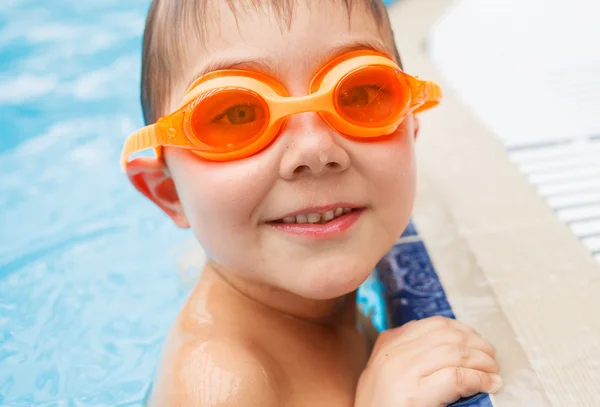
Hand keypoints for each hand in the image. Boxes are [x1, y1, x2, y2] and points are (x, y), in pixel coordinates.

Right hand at [355, 316, 501, 406]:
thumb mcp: (384, 372)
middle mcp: (395, 354)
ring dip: (483, 362)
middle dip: (477, 345)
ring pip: (457, 353)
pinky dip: (479, 379)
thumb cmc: (380, 406)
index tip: (476, 340)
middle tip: (492, 358)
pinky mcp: (417, 394)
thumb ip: (405, 354)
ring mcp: (405, 372)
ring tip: (494, 372)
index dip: (462, 330)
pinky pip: (457, 377)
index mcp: (388, 345)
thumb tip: (447, 345)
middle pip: (448, 336)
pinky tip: (489, 384)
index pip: (433, 325)